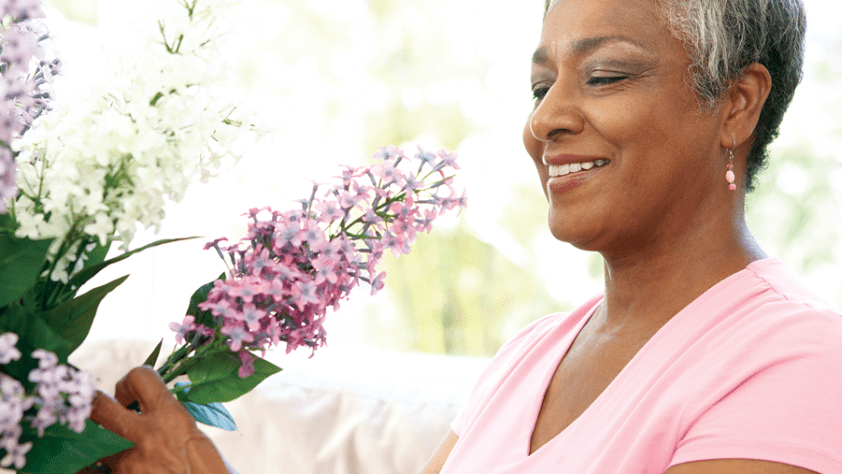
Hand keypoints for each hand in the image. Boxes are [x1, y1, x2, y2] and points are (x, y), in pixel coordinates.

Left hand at [83, 366, 228, 473]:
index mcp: (174, 419)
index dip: (130, 382)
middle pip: (100, 405)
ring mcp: (128, 465)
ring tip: (107, 442)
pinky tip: (99, 466)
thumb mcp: (200, 442)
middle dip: (98, 405)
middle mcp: (147, 437)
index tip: (132, 394)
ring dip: (97, 439)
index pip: (139, 377)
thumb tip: (157, 411)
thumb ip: (175, 423)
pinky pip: (90, 471)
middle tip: (106, 412)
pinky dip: (92, 468)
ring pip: (91, 440)